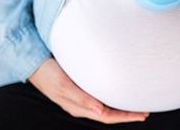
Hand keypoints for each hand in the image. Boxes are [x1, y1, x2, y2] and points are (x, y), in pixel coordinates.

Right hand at [27, 58, 149, 123]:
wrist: (33, 62)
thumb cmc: (48, 74)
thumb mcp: (64, 86)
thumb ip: (81, 98)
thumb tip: (100, 111)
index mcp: (79, 107)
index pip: (107, 116)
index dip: (126, 117)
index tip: (143, 114)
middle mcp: (81, 104)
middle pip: (109, 113)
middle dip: (127, 114)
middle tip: (146, 110)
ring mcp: (80, 96)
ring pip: (105, 106)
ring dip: (120, 106)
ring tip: (135, 102)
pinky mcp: (79, 86)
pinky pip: (100, 95)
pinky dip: (112, 96)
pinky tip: (117, 91)